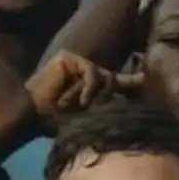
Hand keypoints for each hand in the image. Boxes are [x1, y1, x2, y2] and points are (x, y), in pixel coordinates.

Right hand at [27, 51, 141, 124]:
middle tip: (94, 105)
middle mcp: (80, 72)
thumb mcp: (87, 114)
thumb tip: (128, 100)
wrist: (33, 116)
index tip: (145, 79)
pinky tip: (81, 99)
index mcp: (84, 86)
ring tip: (77, 106)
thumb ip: (105, 104)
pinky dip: (89, 87)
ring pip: (100, 76)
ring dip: (91, 95)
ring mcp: (73, 63)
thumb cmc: (55, 121)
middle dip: (110, 92)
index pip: (110, 82)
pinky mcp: (67, 58)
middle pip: (109, 77)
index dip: (128, 81)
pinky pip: (91, 71)